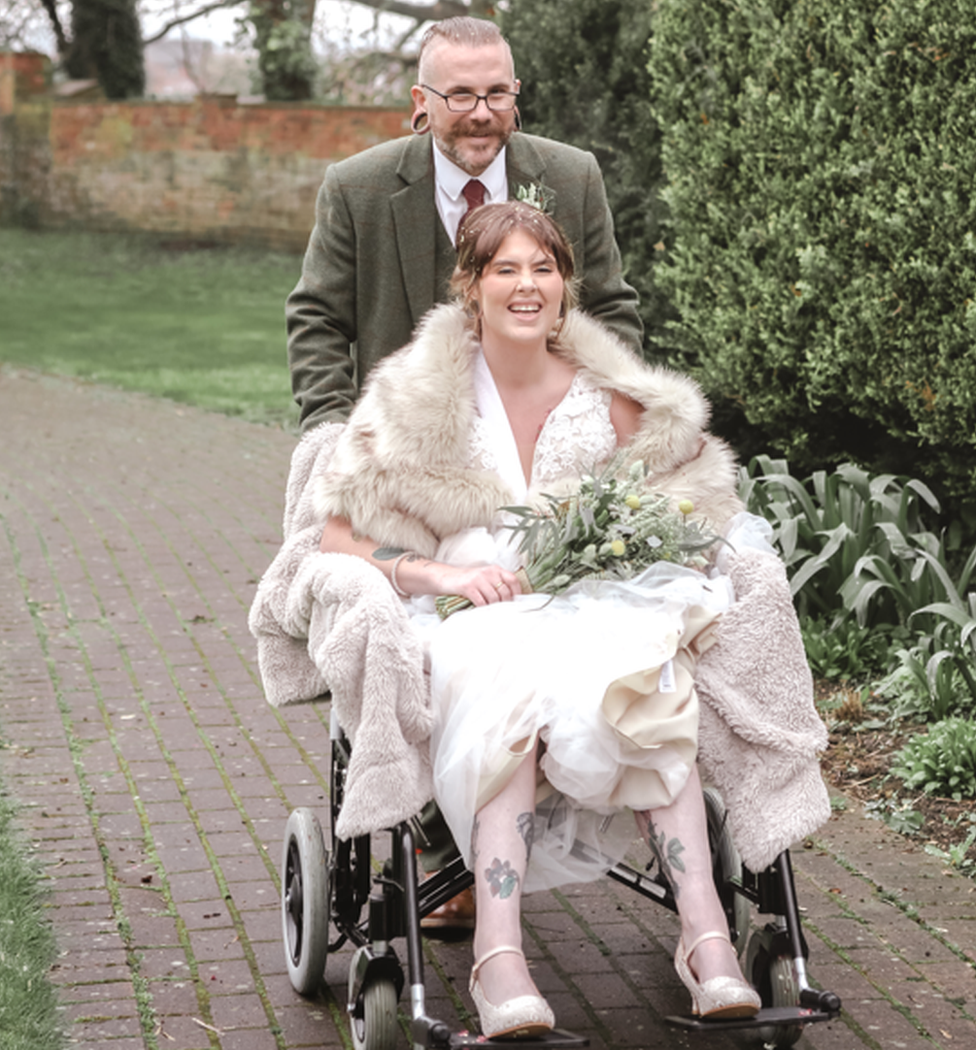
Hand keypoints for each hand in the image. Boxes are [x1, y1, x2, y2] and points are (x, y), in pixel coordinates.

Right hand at [404, 560, 522, 605]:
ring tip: (492, 613)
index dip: (517, 593)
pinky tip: (482, 611)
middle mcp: (488, 572)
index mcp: (495, 569)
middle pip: (504, 591)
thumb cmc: (468, 581)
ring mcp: (478, 579)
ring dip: (494, 608)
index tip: (516, 603)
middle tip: (503, 612)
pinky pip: (481, 602)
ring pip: (494, 598)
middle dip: (505, 604)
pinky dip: (483, 609)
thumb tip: (513, 599)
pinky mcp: (468, 587)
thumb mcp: (485, 578)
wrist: (447, 578)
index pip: (513, 580)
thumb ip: (497, 584)